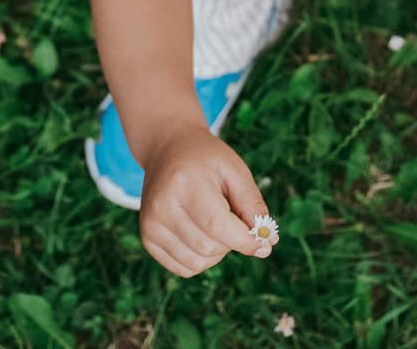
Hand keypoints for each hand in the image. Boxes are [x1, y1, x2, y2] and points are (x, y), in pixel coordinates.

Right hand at [134, 124, 271, 277]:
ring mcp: (150, 224)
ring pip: (197, 262)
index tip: (264, 243)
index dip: (245, 240)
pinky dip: (201, 259)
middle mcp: (162, 205)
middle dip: (231, 242)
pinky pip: (184, 268)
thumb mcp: (235, 170)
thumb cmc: (206, 160)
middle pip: (208, 247)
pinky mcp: (147, 239)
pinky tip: (200, 233)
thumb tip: (269, 242)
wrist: (167, 149)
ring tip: (214, 223)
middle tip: (232, 218)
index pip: (217, 225)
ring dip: (217, 252)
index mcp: (185, 182)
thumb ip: (253, 205)